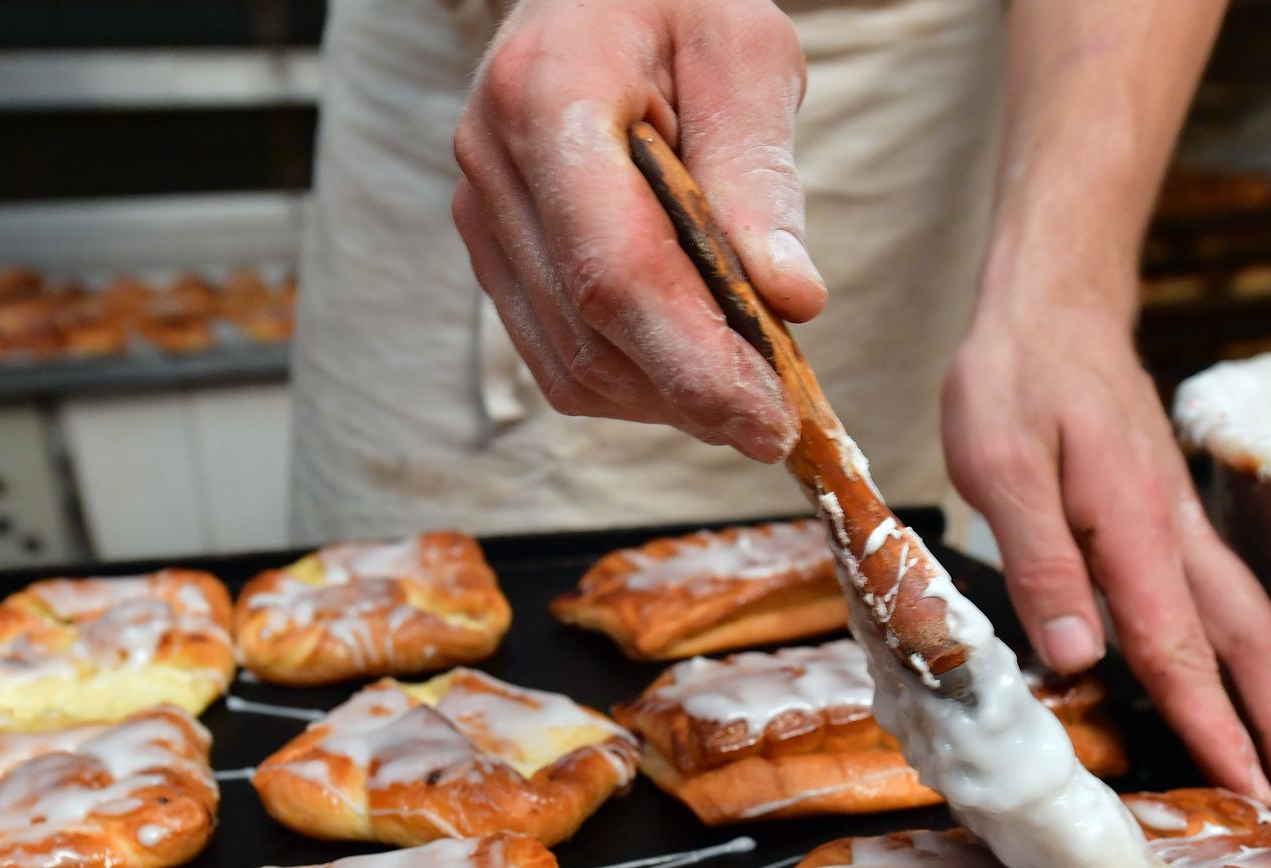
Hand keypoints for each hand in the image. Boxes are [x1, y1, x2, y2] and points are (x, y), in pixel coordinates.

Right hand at [451, 0, 824, 461]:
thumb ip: (760, 174)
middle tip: (785, 416)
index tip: (773, 423)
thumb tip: (790, 301)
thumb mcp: (747, 53)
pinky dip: (634, 379)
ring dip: (666, 396)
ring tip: (748, 380)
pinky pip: (558, 353)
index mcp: (548, 98)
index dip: (696, 363)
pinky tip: (695, 358)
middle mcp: (493, 161)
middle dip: (694, 391)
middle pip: (592, 333)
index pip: (617, 271)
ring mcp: (481, 210)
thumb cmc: (682, 0)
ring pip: (571, 363)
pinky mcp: (492, 247)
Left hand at [943, 299, 1270, 816]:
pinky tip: (1240, 686)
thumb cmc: (1014, 378)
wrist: (1053, 304)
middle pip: (1252, 643)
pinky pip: (1224, 597)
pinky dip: (1246, 655)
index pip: (1180, 649)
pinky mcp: (1170, 515)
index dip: (1216, 727)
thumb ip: (1041, 563)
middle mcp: (1174, 531)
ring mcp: (1181, 522)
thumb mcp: (999, 465)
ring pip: (1250, 621)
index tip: (1251, 791)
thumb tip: (1078, 660)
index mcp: (1133, 526)